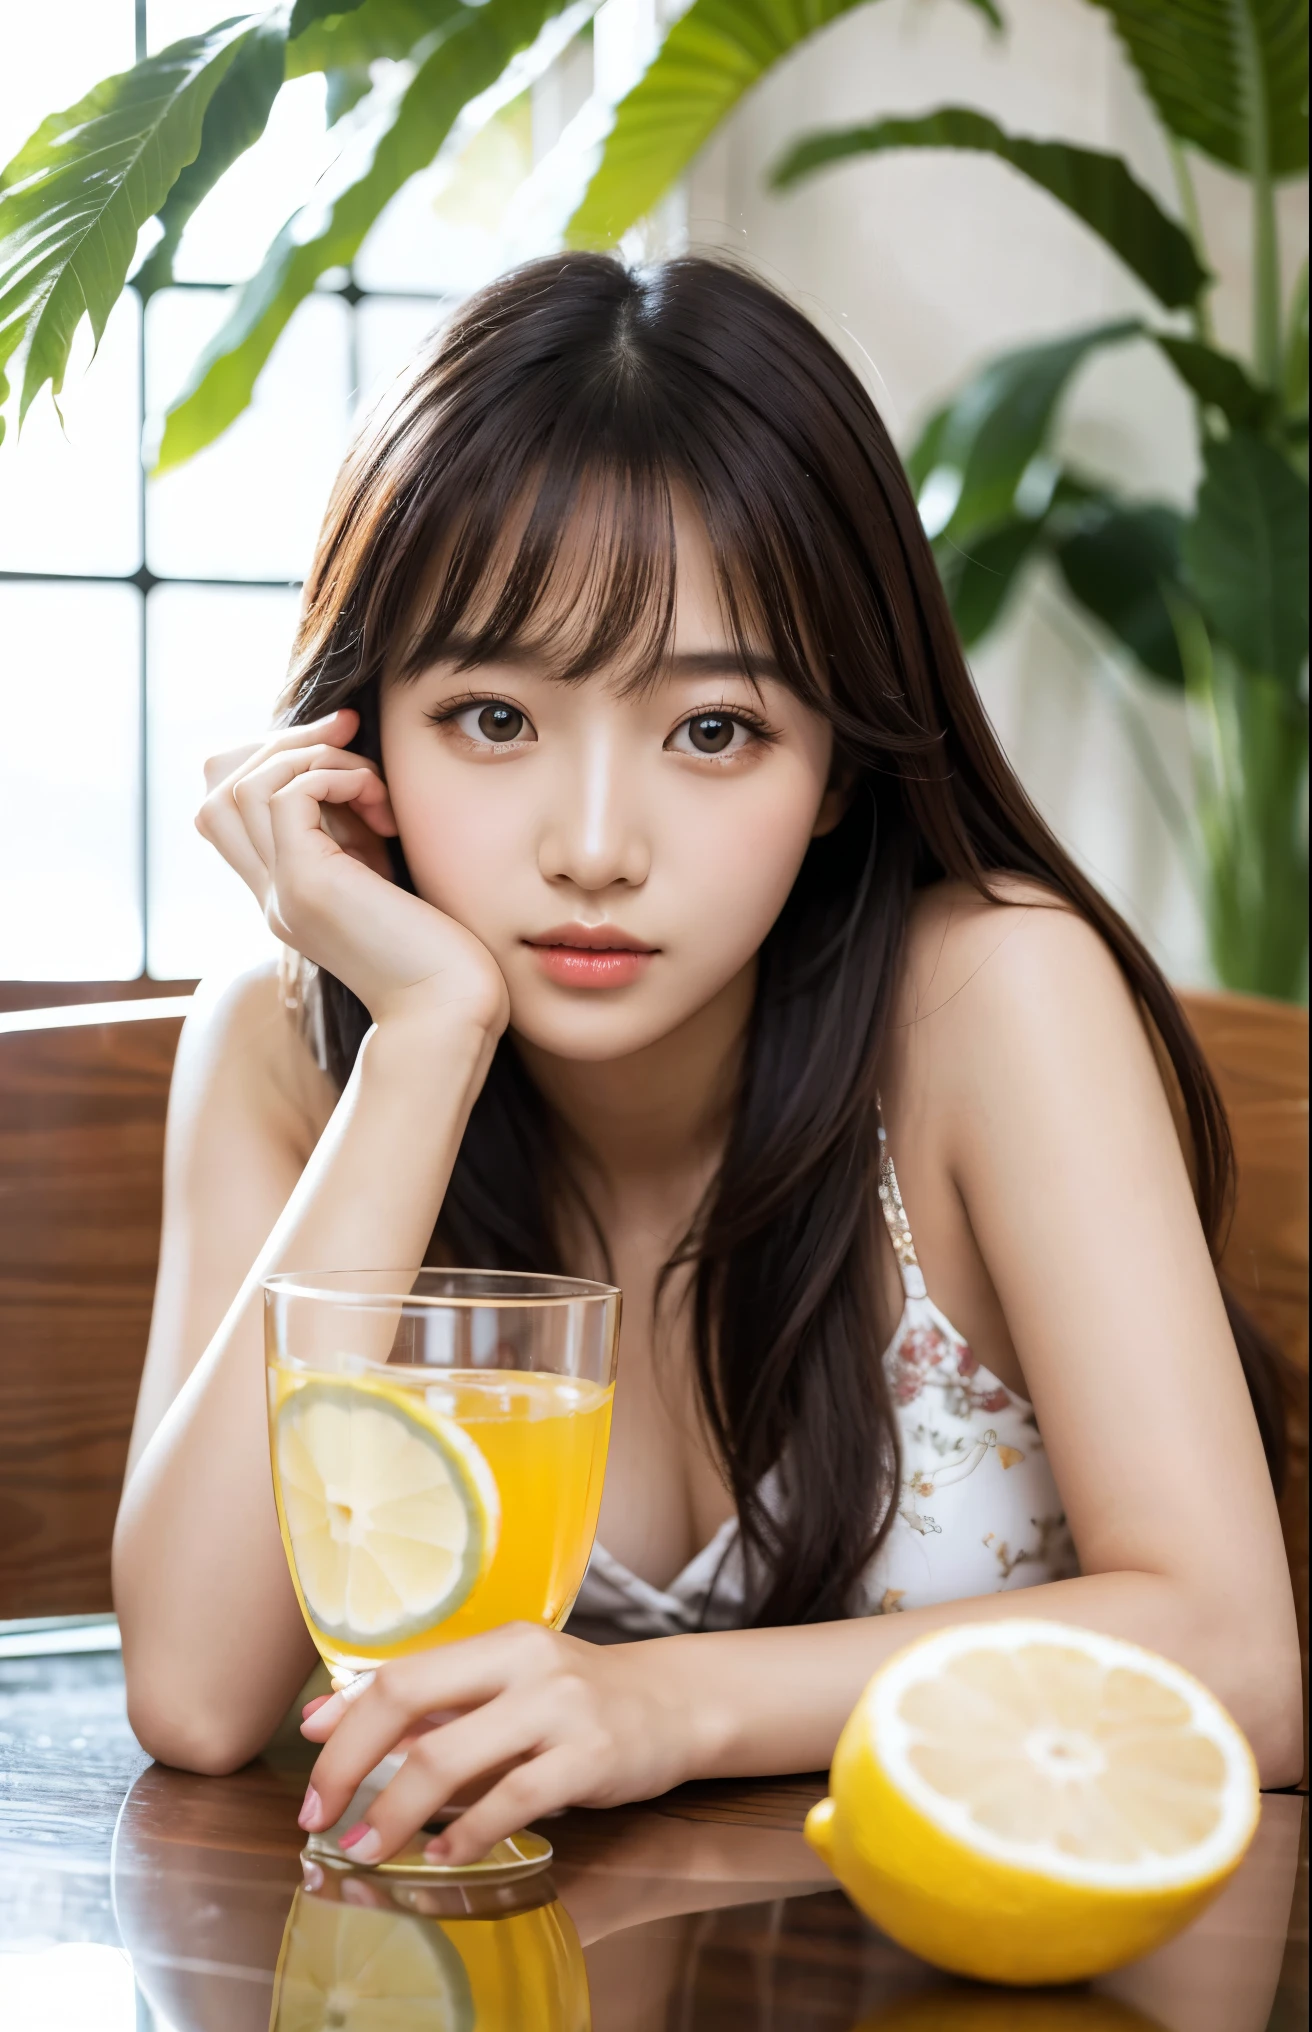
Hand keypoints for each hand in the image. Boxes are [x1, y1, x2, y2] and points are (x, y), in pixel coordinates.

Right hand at [196, 709, 508, 1035]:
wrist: (452, 1011)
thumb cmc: (441, 952)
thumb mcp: (386, 880)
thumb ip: (356, 839)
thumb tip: (355, 778)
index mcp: (285, 894)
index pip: (228, 812)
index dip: (273, 763)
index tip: (342, 752)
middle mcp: (270, 895)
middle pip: (215, 791)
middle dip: (281, 744)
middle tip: (348, 734)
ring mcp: (281, 892)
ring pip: (240, 785)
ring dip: (312, 757)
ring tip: (374, 783)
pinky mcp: (308, 887)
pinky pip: (286, 795)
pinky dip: (331, 775)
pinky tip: (379, 801)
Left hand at [295, 1624, 705, 1866]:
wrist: (675, 1706)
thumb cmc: (576, 1700)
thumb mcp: (505, 1688)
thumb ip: (430, 1706)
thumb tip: (327, 1720)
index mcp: (496, 1640)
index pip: (399, 1672)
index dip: (344, 1720)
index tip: (306, 1762)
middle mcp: (524, 1663)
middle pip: (409, 1701)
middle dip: (350, 1764)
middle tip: (319, 1815)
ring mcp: (560, 1707)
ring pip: (450, 1759)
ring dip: (394, 1814)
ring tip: (368, 1848)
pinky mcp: (592, 1756)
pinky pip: (512, 1800)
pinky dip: (467, 1834)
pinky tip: (444, 1853)